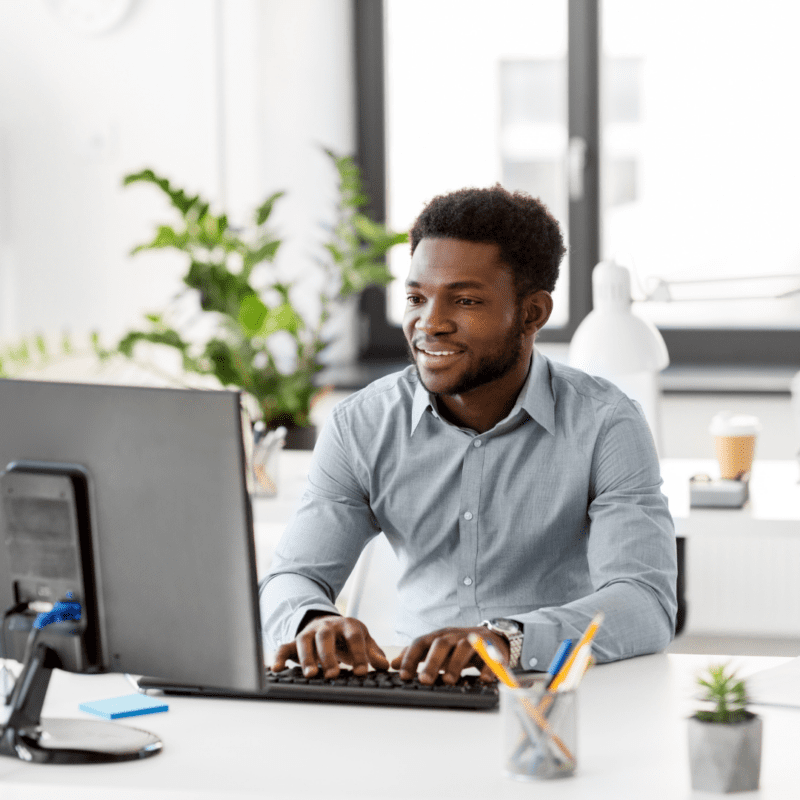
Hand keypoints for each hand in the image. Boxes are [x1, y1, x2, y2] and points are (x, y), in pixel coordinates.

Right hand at [271, 615, 388, 678]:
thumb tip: (385, 666)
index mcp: (347, 625)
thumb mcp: (363, 641)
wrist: (328, 624)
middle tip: (333, 675)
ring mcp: (309, 633)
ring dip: (306, 658)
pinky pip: (284, 647)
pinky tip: (277, 669)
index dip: (359, 653)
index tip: (362, 672)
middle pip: (326, 637)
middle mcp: (326, 626)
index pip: (354, 636)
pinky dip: (279, 657)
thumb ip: (373, 653)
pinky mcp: (294, 642)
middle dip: (329, 656)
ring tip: (310, 675)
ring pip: (304, 641)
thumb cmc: (348, 637)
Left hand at [389, 626, 509, 684]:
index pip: (421, 642)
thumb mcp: (437, 647)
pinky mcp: (491, 648)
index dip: (411, 657)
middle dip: (432, 662)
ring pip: (464, 647)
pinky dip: (487, 667)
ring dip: (455, 664)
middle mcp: (455, 636)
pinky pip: (490, 656)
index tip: (403, 675)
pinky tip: (482, 679)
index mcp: (439, 636)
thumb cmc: (459, 646)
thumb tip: (394, 664)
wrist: (492, 637)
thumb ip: (417, 655)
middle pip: (441, 644)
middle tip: (424, 681)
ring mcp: (473, 640)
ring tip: (448, 681)